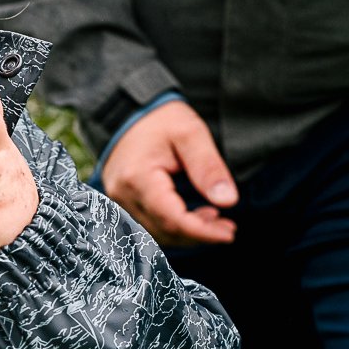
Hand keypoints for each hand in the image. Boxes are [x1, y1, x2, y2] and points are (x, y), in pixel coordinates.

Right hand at [100, 100, 237, 245]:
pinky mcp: (122, 203)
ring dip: (187, 234)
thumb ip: (208, 167)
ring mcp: (119, 202)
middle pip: (164, 231)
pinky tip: (193, 217)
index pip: (171, 218)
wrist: (128, 113)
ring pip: (155, 234)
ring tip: (214, 218)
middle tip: (228, 227)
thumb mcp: (190, 134)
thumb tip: (228, 201)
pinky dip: (173, 228)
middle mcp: (123, 195)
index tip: (229, 234)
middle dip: (198, 235)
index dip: (202, 232)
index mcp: (138, 178)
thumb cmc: (161, 121)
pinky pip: (149, 226)